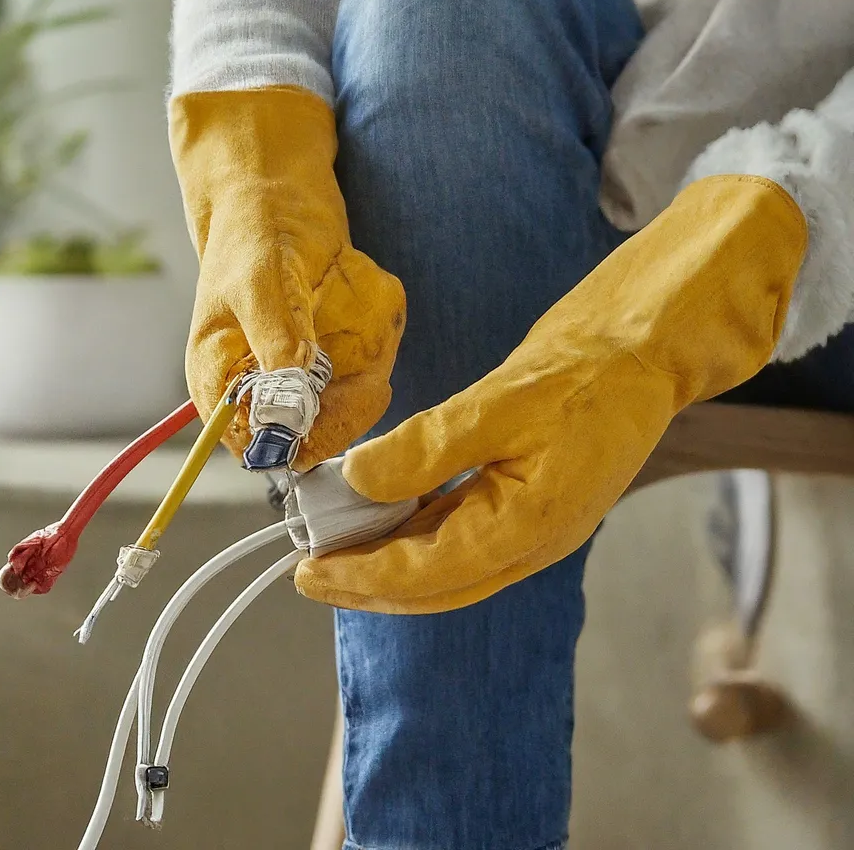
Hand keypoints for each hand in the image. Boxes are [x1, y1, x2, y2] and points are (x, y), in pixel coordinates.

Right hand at [170, 86, 405, 469]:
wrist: (281, 193)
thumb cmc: (254, 232)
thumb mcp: (258, 283)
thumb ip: (275, 343)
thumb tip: (292, 406)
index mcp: (222, 382)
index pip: (260, 445)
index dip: (304, 438)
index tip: (342, 406)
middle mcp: (261, 387)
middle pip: (313, 433)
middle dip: (350, 402)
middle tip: (373, 371)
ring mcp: (299, 373)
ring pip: (347, 404)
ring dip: (369, 371)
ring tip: (366, 322)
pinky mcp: (330, 355)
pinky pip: (365, 371)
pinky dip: (378, 346)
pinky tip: (366, 305)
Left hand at [295, 176, 806, 612]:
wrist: (635, 357)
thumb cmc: (585, 377)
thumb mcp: (500, 406)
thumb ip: (428, 450)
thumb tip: (360, 480)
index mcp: (530, 529)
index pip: (429, 573)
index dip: (364, 576)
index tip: (308, 573)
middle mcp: (531, 544)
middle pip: (435, 585)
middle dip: (369, 583)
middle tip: (310, 573)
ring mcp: (531, 530)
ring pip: (447, 566)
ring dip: (390, 562)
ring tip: (337, 550)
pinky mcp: (525, 508)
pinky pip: (461, 536)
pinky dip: (416, 534)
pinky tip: (384, 519)